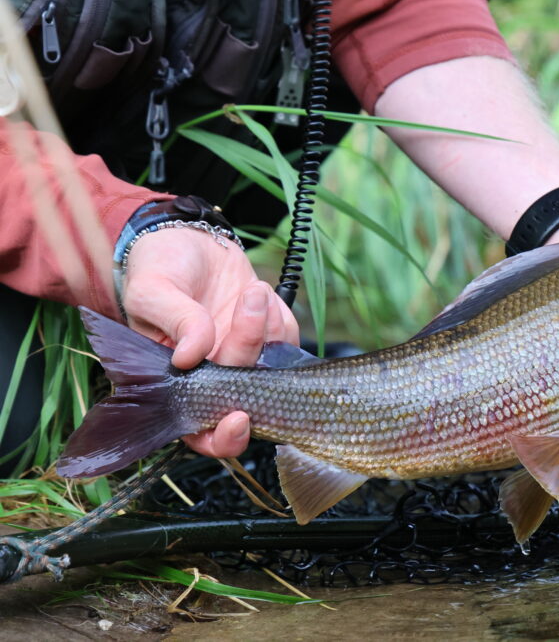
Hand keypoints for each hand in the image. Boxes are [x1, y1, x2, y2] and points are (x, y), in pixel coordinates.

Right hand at [121, 228, 298, 457]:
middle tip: (248, 301)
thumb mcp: (152, 290)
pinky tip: (258, 293)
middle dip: (251, 346)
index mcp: (176, 384)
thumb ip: (176, 321)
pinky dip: (279, 316)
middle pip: (248, 393)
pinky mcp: (269, 339)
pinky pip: (288, 341)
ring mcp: (245, 360)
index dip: (224, 437)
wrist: (189, 239)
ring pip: (272, 366)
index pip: (202, 433)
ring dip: (267, 325)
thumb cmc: (159, 267)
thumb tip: (191, 355)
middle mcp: (214, 380)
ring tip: (249, 289)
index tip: (239, 416)